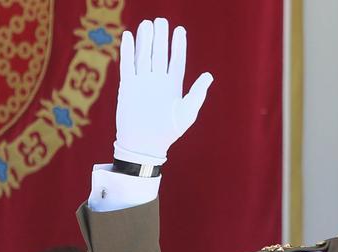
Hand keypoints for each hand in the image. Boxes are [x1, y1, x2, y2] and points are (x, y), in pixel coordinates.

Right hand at [114, 17, 212, 164]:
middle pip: (160, 54)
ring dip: (145, 40)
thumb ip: (197, 93)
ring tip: (147, 24)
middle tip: (161, 20)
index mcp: (173, 86)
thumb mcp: (186, 113)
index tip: (179, 30)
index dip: (178, 46)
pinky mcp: (128, 85)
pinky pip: (128, 64)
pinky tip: (128, 36)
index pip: (176, 60)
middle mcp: (158, 81)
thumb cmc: (168, 131)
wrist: (144, 144)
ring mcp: (142, 82)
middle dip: (161, 37)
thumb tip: (209, 76)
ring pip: (144, 55)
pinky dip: (128, 50)